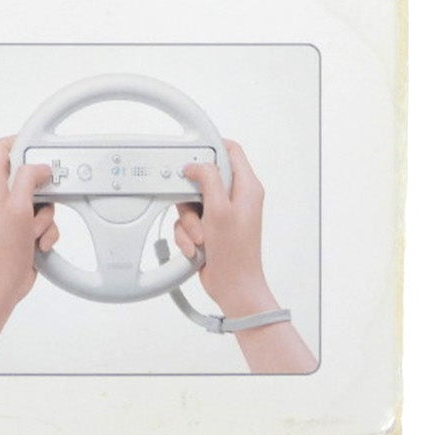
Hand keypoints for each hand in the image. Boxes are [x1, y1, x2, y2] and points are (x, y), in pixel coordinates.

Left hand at [0, 137, 57, 372]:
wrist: (1, 286)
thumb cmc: (1, 250)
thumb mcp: (18, 207)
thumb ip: (29, 178)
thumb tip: (40, 165)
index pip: (3, 148)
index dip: (23, 143)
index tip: (43, 146)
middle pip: (28, 175)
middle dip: (42, 191)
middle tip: (45, 198)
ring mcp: (11, 213)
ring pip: (40, 200)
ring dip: (44, 217)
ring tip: (32, 231)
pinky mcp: (22, 228)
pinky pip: (43, 220)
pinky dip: (45, 232)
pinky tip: (38, 244)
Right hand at [178, 139, 317, 373]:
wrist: (233, 288)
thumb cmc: (235, 254)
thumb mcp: (219, 209)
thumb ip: (207, 178)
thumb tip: (194, 164)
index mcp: (247, 188)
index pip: (230, 151)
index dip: (210, 146)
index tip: (191, 152)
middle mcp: (235, 198)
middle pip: (203, 177)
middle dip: (190, 195)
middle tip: (193, 207)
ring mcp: (222, 214)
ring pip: (191, 200)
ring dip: (188, 220)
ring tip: (199, 236)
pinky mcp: (209, 228)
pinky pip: (188, 220)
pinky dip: (187, 233)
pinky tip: (196, 247)